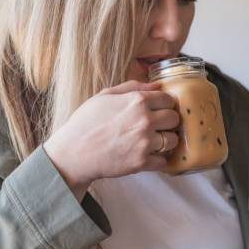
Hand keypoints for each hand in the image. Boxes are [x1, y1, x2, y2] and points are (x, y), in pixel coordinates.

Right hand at [44, 80, 179, 200]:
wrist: (73, 153)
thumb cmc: (86, 122)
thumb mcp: (105, 95)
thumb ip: (133, 87)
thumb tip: (156, 85)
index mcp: (137, 101)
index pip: (168, 99)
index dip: (165, 104)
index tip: (159, 109)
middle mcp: (145, 120)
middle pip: (175, 119)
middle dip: (168, 121)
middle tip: (158, 125)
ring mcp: (145, 143)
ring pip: (173, 140)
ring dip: (166, 141)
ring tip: (154, 141)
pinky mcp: (142, 162)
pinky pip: (163, 161)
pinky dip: (158, 159)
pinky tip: (147, 155)